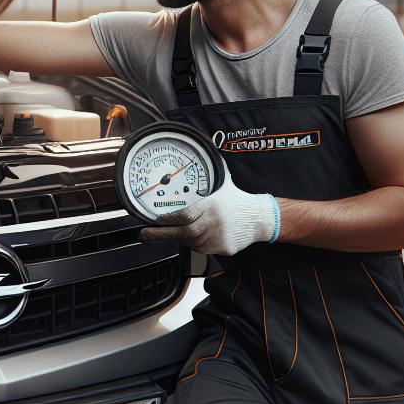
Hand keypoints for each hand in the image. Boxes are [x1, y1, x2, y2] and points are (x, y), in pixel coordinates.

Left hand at [137, 178, 279, 255]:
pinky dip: (194, 243)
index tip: (154, 219)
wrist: (259, 218)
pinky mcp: (222, 249)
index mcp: (211, 206)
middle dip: (160, 234)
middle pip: (182, 232)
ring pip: (190, 242)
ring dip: (180, 237)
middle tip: (144, 233)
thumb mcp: (221, 183)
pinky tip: (196, 235)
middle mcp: (213, 223)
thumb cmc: (237, 200)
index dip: (167, 219)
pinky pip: (200, 249)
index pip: (184, 215)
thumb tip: (193, 154)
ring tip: (174, 231)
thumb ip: (206, 175)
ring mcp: (218, 238)